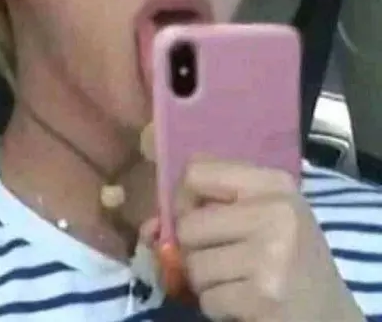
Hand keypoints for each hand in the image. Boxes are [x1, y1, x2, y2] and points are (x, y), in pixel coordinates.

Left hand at [153, 157, 365, 320]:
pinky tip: (246, 302)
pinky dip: (217, 306)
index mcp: (272, 182)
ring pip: (193, 265)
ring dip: (206, 282)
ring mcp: (271, 253)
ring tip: (237, 281)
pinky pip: (207, 298)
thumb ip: (206, 208)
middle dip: (193, 249)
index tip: (196, 218)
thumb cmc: (287, 257)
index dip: (183, 199)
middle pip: (188, 224)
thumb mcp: (259, 216)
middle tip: (222, 259)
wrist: (330, 315)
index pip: (196, 171)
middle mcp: (274, 211)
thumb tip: (148, 228)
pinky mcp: (264, 293)